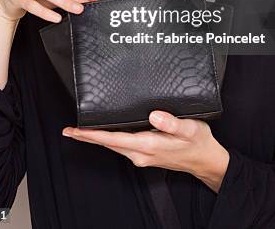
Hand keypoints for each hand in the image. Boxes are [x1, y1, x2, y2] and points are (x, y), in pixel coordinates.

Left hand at [62, 110, 229, 192]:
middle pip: (108, 144)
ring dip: (97, 139)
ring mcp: (143, 156)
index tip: (76, 131)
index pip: (114, 139)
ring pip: (114, 146)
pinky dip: (109, 139)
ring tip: (81, 131)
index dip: (93, 134)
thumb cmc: (199, 143)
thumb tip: (154, 115)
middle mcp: (142, 154)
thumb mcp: (191, 129)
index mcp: (149, 145)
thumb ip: (172, 123)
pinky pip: (121, 146)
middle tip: (69, 130)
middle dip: (88, 137)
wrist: (206, 160)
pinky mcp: (146, 154)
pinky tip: (105, 134)